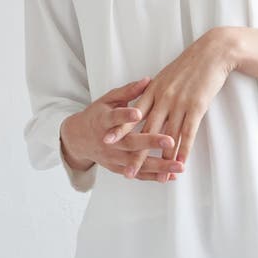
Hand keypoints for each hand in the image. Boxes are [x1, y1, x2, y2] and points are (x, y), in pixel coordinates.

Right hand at [62, 77, 185, 182]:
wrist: (78, 139)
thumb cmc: (97, 115)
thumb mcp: (108, 100)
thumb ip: (128, 92)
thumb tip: (148, 79)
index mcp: (103, 121)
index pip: (115, 118)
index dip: (125, 116)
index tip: (138, 113)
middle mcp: (108, 143)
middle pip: (130, 144)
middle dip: (150, 143)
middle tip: (170, 141)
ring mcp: (113, 158)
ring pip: (137, 164)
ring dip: (159, 166)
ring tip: (178, 167)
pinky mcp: (119, 168)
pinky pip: (138, 175)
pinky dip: (155, 177)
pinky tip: (172, 177)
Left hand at [103, 29, 236, 178]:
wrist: (212, 52)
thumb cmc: (190, 63)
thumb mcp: (167, 75)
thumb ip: (155, 90)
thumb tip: (146, 102)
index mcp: (153, 89)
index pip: (133, 114)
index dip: (120, 129)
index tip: (107, 141)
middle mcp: (163, 98)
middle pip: (147, 131)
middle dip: (137, 153)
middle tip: (127, 171)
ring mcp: (179, 103)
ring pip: (168, 136)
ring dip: (163, 159)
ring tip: (158, 178)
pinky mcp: (196, 106)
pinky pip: (188, 132)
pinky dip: (184, 149)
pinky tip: (181, 162)